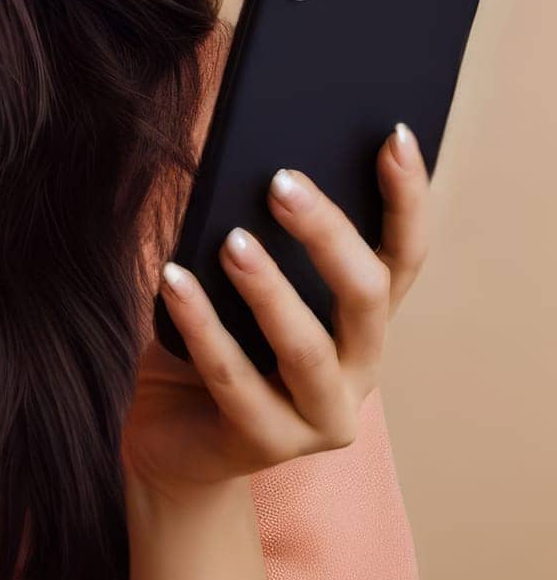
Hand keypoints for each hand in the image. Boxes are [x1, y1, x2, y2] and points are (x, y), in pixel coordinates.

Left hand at [121, 125, 430, 500]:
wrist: (172, 435)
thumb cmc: (213, 341)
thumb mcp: (238, 285)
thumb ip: (256, 239)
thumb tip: (246, 163)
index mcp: (360, 322)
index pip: (402, 256)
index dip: (406, 198)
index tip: (393, 135)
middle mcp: (358, 370)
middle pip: (365, 297)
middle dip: (328, 235)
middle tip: (280, 181)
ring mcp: (319, 416)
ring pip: (305, 348)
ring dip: (268, 288)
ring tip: (230, 241)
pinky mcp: (266, 444)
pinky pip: (233, 380)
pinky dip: (201, 326)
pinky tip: (173, 280)